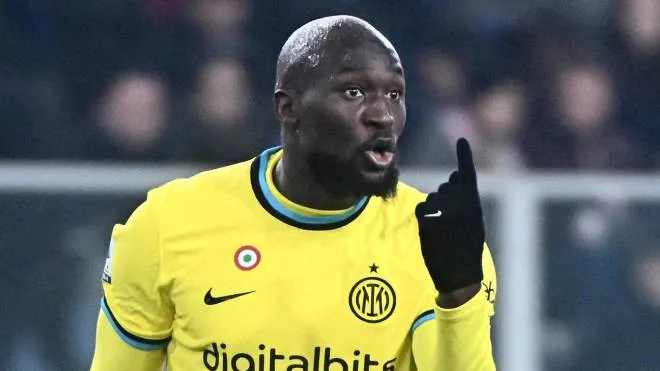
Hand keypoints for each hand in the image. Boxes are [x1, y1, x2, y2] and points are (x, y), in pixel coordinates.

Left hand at [415, 138, 484, 293]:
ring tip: (443, 232)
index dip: (464, 156)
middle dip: (444, 201)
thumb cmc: (466, 250)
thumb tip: (453, 177)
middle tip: (451, 225)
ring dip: (433, 212)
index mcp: (475, 204)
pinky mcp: (430, 221)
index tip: (462, 140)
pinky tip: (432, 233)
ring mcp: (446, 212)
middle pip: (445, 189)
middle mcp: (462, 204)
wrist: (461, 276)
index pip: (468, 175)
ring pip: (431, 199)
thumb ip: (464, 199)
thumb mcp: (473, 222)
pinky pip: (421, 209)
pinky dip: (424, 219)